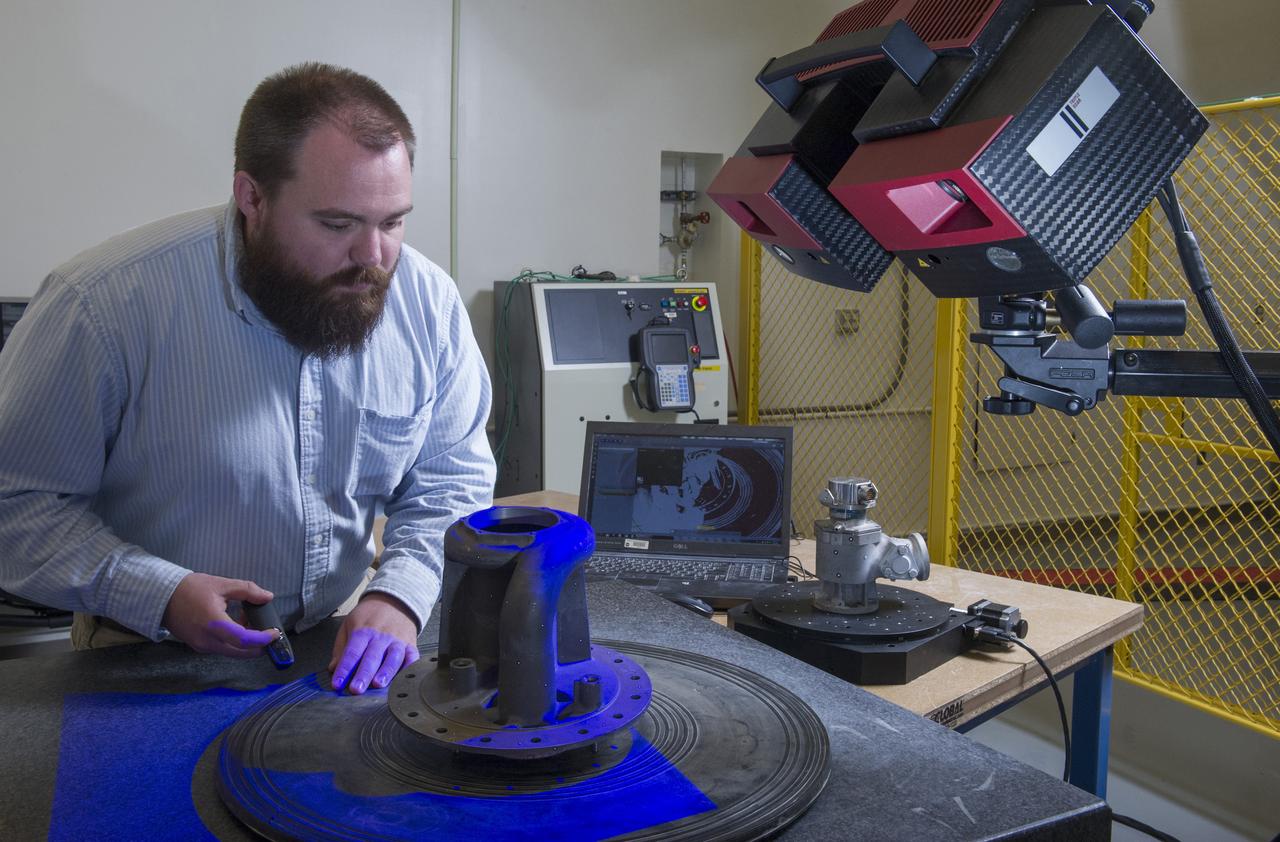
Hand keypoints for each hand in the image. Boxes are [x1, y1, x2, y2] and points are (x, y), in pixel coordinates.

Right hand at [161, 572, 278, 657]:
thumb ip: (247, 591)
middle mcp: (207, 640)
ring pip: (232, 652)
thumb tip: (268, 597)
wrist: (162, 597)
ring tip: (249, 620)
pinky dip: (234, 641)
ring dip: (246, 642)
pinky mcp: (198, 646)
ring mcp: (201, 646)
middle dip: (259, 645)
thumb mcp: (221, 584)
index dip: (263, 639)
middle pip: (240, 652)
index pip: (243, 640)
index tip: (275, 632)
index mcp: (213, 623)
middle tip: (269, 632)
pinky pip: (222, 648)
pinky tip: (237, 624)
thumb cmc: (190, 589)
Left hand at [328, 592, 419, 694]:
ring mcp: (397, 640)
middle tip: (356, 689)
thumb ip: (341, 648)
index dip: (344, 669)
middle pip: (372, 657)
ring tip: (378, 684)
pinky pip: (412, 656)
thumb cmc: (368, 616)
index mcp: (362, 631)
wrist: (392, 600)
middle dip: (364, 674)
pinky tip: (404, 676)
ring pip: (393, 657)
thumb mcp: (348, 625)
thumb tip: (333, 668)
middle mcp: (381, 636)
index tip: (337, 683)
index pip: (352, 652)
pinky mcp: (410, 644)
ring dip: (386, 671)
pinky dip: (410, 666)